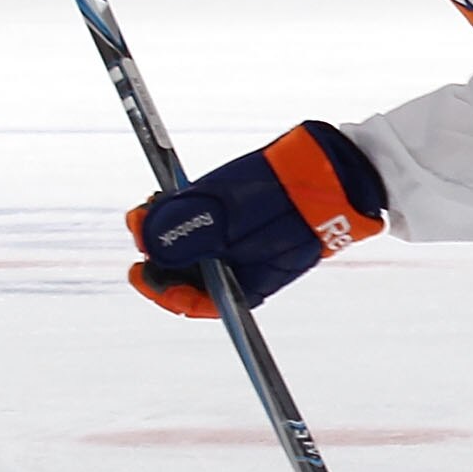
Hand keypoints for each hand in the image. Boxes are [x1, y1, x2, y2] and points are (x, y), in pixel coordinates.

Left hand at [127, 123, 386, 316]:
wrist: (335, 170)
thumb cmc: (292, 198)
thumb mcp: (235, 215)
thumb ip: (190, 231)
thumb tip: (145, 242)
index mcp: (244, 286)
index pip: (191, 301)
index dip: (157, 287)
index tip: (136, 266)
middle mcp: (240, 272)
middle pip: (186, 273)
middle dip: (158, 250)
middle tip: (139, 219)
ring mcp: (242, 246)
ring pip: (192, 248)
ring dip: (167, 228)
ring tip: (152, 203)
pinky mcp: (243, 222)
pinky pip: (205, 227)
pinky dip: (185, 214)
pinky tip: (171, 197)